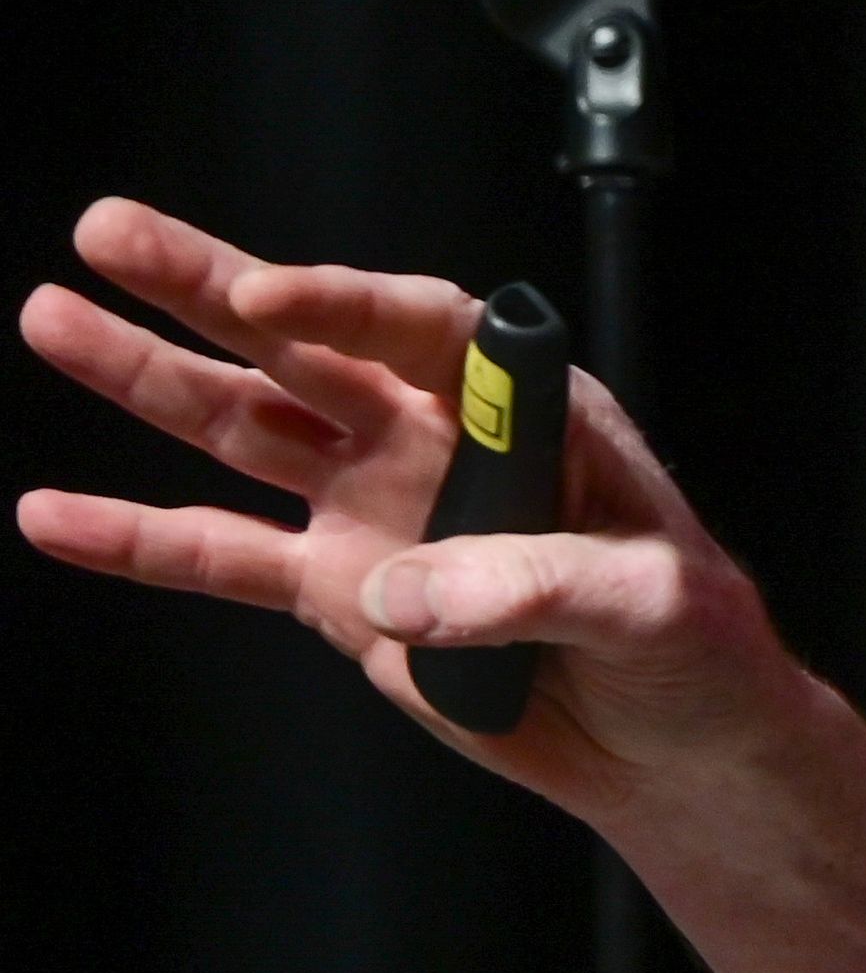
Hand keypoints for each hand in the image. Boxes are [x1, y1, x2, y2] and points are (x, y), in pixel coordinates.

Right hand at [19, 198, 788, 814]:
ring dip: (147, 375)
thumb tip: (399, 590)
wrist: (673, 740)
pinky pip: (222, 555)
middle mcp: (438, 437)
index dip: (344, 305)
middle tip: (109, 232)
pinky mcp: (341, 593)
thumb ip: (534, 586)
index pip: (426, 328)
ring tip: (52, 316)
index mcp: (530, 408)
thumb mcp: (650, 603)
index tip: (264, 293)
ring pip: (245, 424)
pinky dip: (136, 538)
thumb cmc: (695, 645)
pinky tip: (52, 512)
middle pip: (308, 344)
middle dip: (207, 285)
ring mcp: (379, 507)